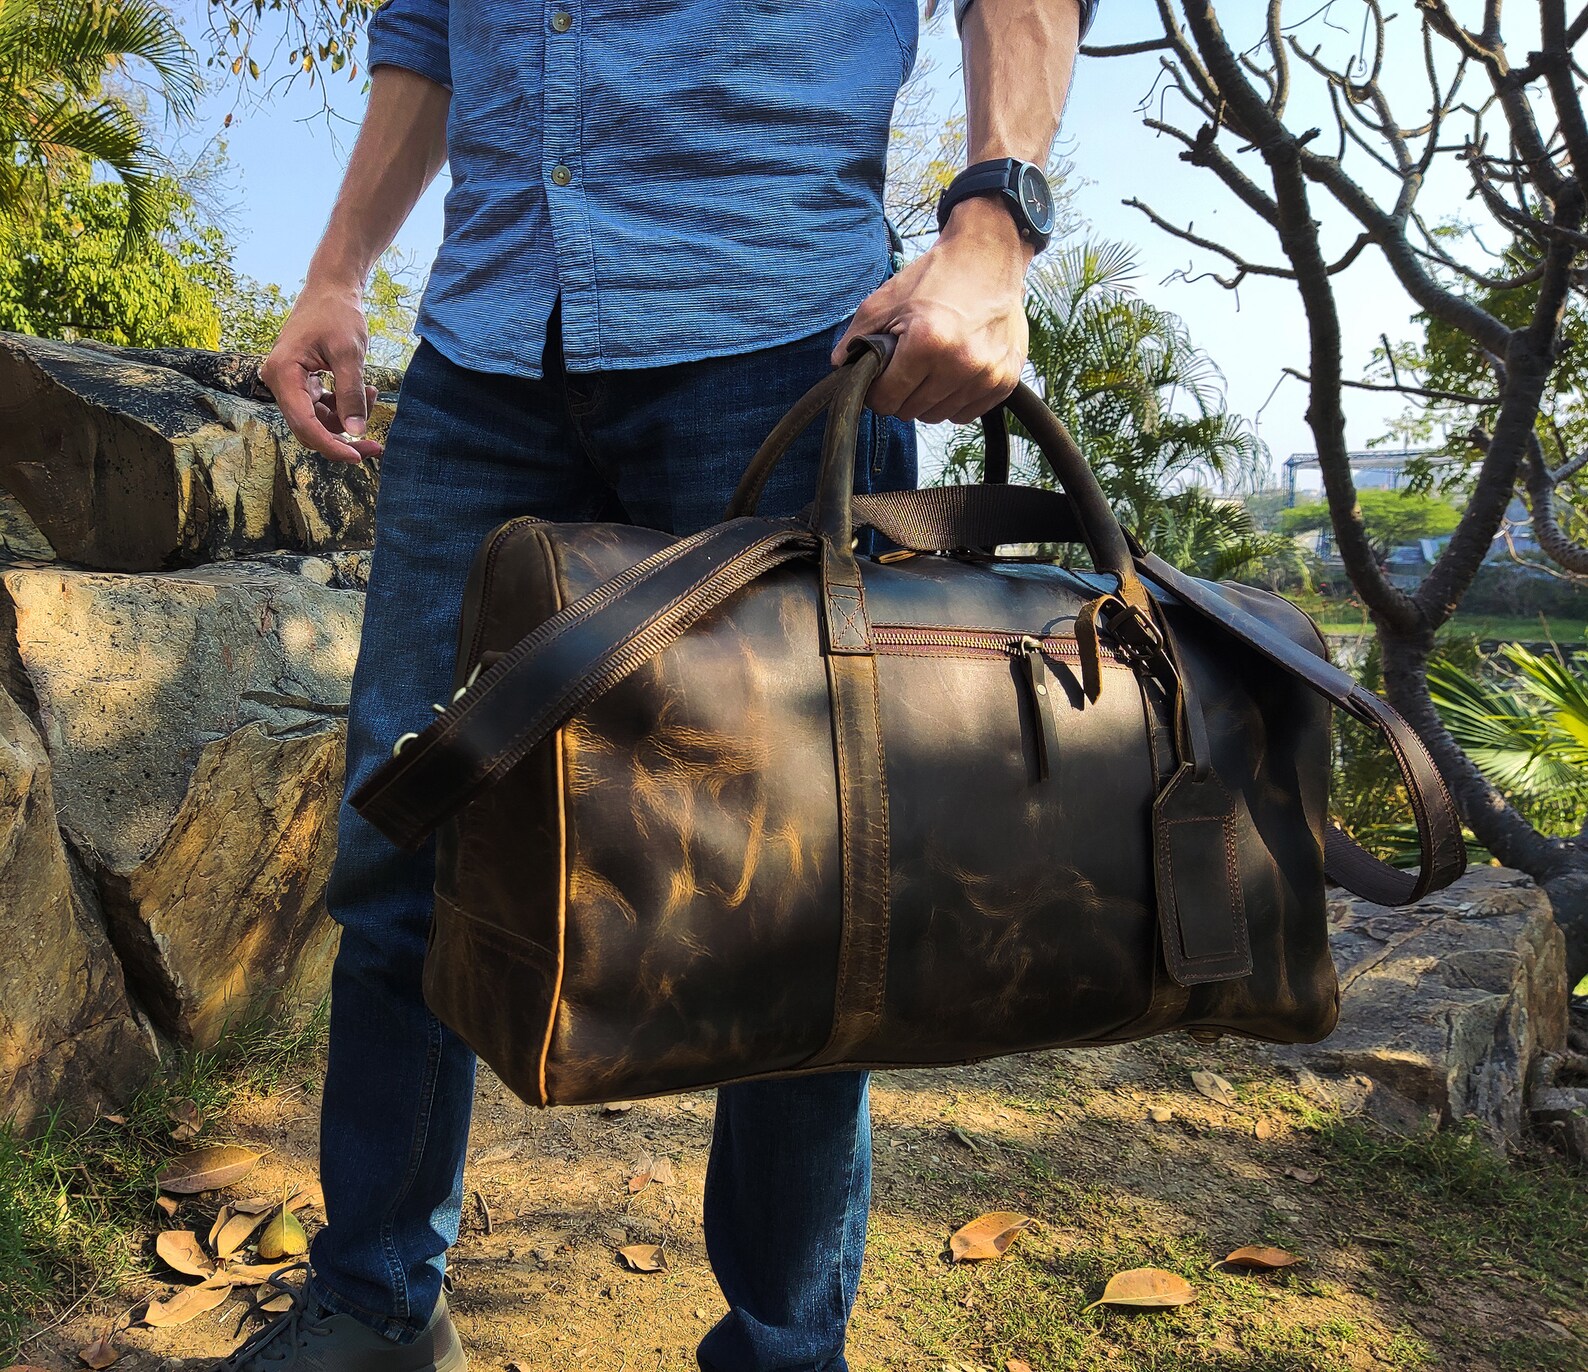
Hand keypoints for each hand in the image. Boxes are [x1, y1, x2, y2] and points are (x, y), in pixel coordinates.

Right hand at [261, 282, 384, 463]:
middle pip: (309, 428)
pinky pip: (322, 408)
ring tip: (372, 393)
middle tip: (376, 445)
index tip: (357, 456)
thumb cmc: (337, 314)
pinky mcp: (302, 382)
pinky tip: (364, 390)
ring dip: (347, 417)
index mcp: (283, 374)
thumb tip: (355, 431)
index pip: (304, 424)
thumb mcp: (350, 354)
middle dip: (343, 438)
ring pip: (318, 420)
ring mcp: (289, 383)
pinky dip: (343, 406)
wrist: (331, 290)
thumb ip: (351, 393)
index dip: (330, 445)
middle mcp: (279, 381)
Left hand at [831, 196, 1034, 424]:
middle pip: (910, 412)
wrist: (989, 257)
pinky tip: (953, 371)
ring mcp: (987, 375)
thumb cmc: (937, 276)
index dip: (876, 391)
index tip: (880, 376)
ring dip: (927, 398)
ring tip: (931, 364)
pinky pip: (964, 413)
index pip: (886, 400)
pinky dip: (953, 399)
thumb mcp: (886, 299)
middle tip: (907, 364)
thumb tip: (839, 367)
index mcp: (927, 342)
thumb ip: (856, 336)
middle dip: (901, 393)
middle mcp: (961, 363)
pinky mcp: (1005, 381)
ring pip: (937, 416)